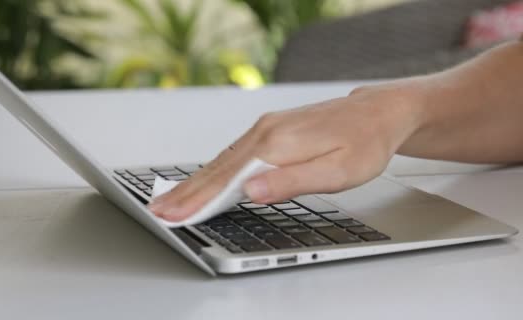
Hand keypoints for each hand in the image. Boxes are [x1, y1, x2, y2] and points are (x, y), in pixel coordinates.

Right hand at [149, 81, 423, 221]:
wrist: (376, 111)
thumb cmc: (364, 143)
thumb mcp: (338, 171)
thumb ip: (292, 181)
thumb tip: (250, 191)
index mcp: (279, 145)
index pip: (228, 180)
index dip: (198, 200)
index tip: (173, 215)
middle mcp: (265, 132)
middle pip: (217, 169)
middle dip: (186, 193)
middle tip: (159, 212)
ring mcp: (265, 128)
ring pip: (221, 160)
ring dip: (194, 182)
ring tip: (171, 200)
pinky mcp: (269, 129)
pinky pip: (232, 154)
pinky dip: (211, 170)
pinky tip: (202, 180)